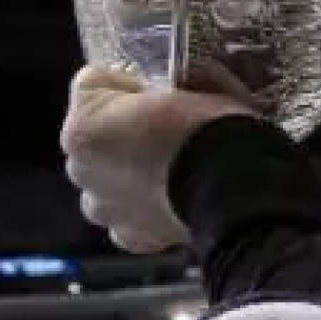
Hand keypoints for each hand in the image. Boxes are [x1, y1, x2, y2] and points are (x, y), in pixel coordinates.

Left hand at [60, 65, 256, 253]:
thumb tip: (191, 82)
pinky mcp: (131, 238)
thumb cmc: (212, 128)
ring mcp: (103, 207)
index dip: (132, 85)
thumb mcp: (195, 81)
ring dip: (130, 177)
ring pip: (108, 183)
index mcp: (83, 123)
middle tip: (169, 135)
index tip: (161, 93)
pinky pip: (130, 220)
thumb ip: (174, 83)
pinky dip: (147, 212)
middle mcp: (80, 168)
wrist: (239, 188)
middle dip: (125, 135)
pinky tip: (175, 202)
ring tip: (172, 173)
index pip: (95, 84)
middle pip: (97, 138)